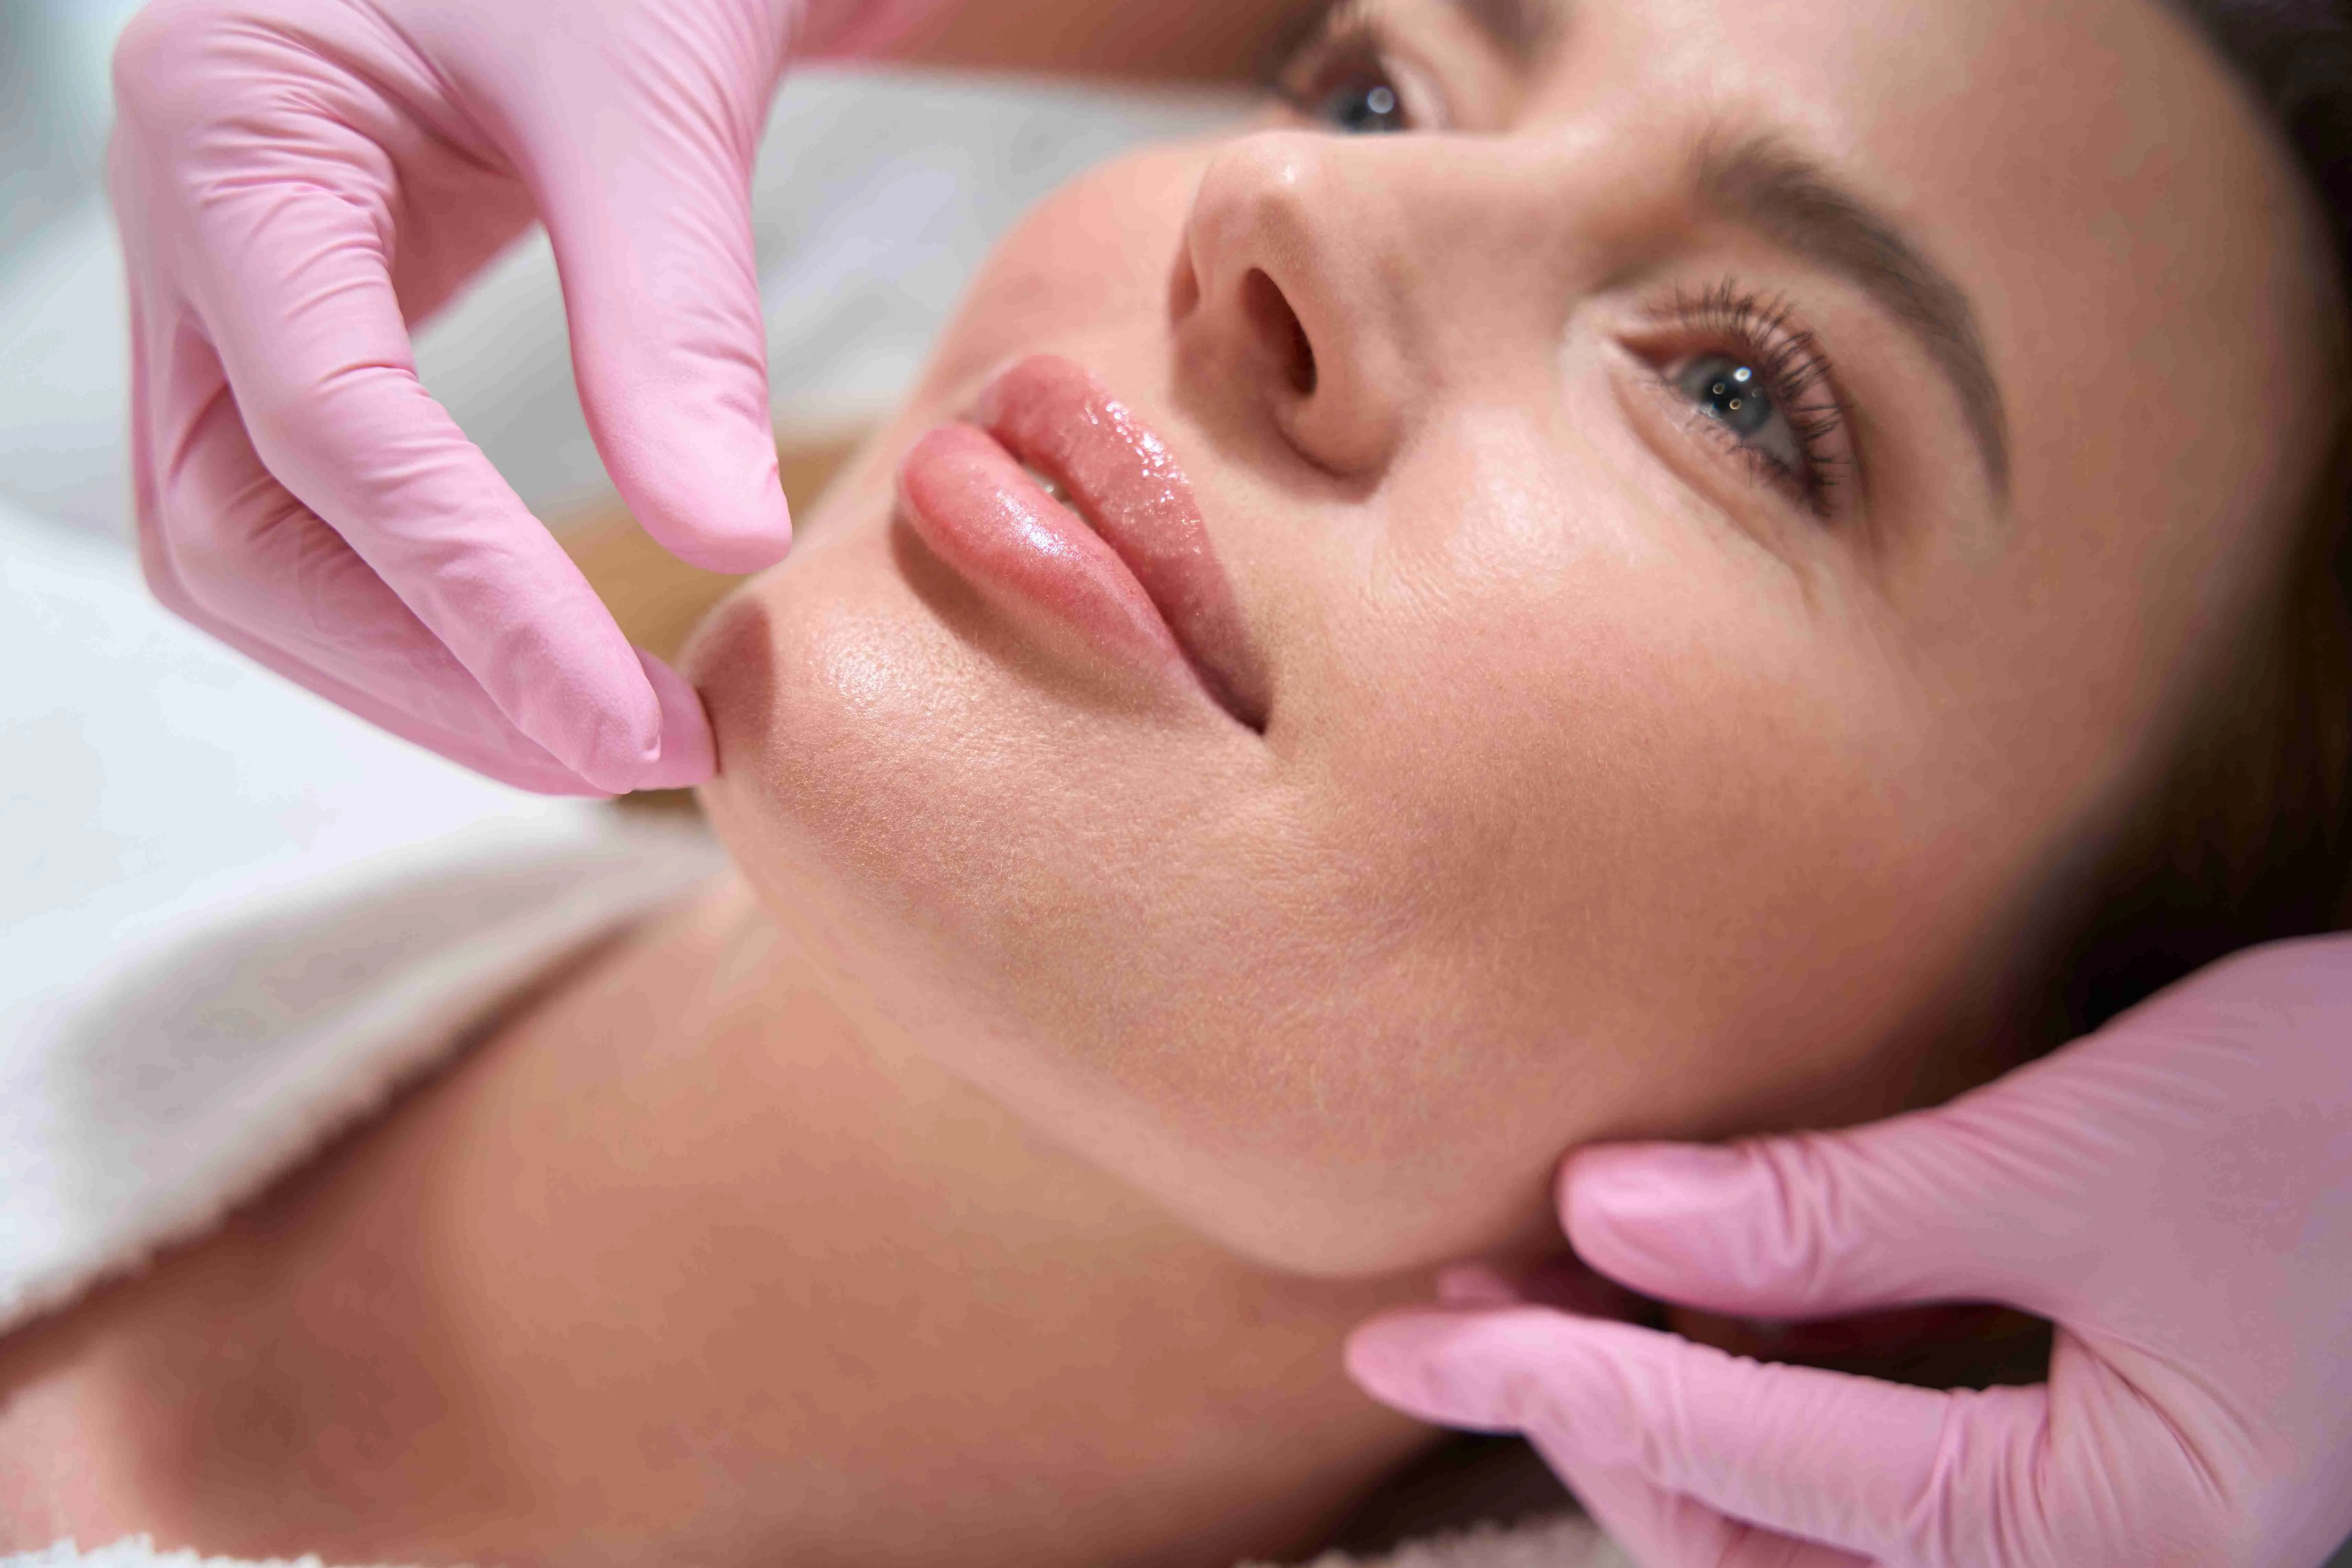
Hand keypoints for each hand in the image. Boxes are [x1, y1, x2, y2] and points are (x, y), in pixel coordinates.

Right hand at [107, 0, 917, 791]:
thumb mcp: (645, 91)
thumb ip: (670, 315)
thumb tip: (723, 543)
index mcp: (226, 128)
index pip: (328, 431)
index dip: (473, 601)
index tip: (622, 724)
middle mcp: (186, 215)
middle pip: (242, 528)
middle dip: (426, 669)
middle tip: (622, 755)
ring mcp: (227, 274)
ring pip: (259, 542)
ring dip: (421, 667)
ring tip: (601, 740)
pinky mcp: (304, 316)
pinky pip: (321, 502)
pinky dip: (428, 598)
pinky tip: (546, 657)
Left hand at [1348, 935, 2351, 1566]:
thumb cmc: (2349, 1126)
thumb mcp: (2089, 1159)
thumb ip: (1845, 1213)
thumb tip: (1609, 1212)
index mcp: (2109, 1542)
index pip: (1757, 1470)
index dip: (1571, 1383)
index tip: (1419, 1327)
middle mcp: (2091, 1564)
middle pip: (1763, 1533)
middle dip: (1595, 1421)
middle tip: (1454, 1315)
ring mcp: (2085, 1517)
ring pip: (1805, 1506)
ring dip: (1659, 1402)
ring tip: (1527, 1297)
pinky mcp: (2076, 1443)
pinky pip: (1872, 1446)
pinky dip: (1758, 1376)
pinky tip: (1681, 1289)